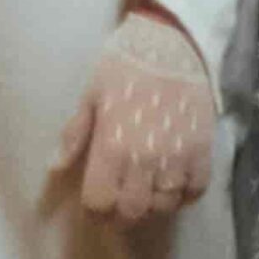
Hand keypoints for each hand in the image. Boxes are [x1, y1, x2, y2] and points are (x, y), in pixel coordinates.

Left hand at [55, 4, 214, 222]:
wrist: (170, 44)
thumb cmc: (123, 65)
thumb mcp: (90, 94)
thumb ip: (75, 134)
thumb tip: (55, 166)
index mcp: (114, 146)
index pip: (101, 202)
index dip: (94, 210)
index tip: (93, 205)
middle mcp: (147, 161)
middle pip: (133, 212)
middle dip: (120, 214)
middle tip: (116, 204)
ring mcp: (179, 160)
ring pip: (165, 207)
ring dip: (151, 206)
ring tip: (141, 192)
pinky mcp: (204, 154)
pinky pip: (195, 193)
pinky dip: (182, 196)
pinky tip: (170, 184)